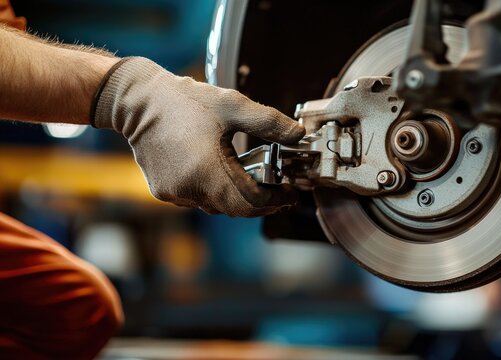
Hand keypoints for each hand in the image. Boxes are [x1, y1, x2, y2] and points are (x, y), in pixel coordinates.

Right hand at [92, 57, 304, 215]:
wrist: (137, 102)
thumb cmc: (185, 102)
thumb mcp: (233, 105)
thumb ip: (269, 122)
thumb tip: (299, 134)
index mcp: (209, 171)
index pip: (251, 202)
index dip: (276, 200)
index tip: (290, 192)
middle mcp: (190, 189)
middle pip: (237, 209)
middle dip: (261, 201)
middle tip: (278, 189)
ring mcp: (175, 194)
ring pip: (218, 206)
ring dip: (238, 197)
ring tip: (252, 178)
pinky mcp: (164, 192)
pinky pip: (199, 200)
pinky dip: (216, 192)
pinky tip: (222, 173)